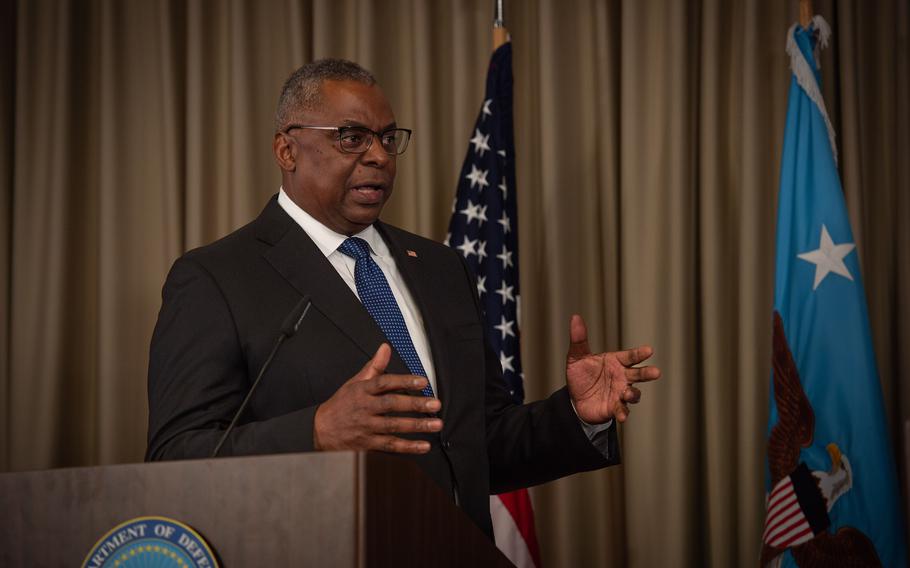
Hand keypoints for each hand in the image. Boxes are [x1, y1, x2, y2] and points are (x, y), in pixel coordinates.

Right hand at [313, 343, 442, 452]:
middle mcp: (364, 408)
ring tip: (436, 424)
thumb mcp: (354, 382)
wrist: (319, 430)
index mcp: (362, 390)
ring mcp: (366, 427)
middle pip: (392, 405)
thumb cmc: (341, 404)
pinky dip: (408, 447)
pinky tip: (424, 446)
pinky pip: (390, 445)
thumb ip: (374, 366)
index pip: (384, 383)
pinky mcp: (368, 444)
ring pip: (394, 426)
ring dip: (417, 425)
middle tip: (435, 404)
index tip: (423, 381)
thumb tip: (385, 348)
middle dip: (415, 404)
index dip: (404, 381)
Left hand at [565, 314, 660, 423]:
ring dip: (633, 394)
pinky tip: (622, 416)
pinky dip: (623, 413)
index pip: (630, 356)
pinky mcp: (615, 408)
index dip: (639, 353)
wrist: (575, 399)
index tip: (649, 350)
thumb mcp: (576, 357)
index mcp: (615, 362)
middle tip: (656, 372)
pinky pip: (622, 410)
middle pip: (638, 374)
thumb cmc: (581, 375)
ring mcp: (620, 393)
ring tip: (628, 393)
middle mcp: (622, 377)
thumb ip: (579, 339)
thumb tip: (575, 318)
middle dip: (647, 373)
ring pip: (633, 393)